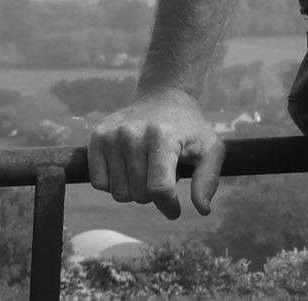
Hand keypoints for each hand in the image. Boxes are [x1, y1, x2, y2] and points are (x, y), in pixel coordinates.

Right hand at [85, 89, 224, 219]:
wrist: (164, 96)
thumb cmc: (190, 129)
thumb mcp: (210, 150)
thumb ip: (207, 180)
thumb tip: (203, 210)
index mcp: (163, 136)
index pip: (159, 188)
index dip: (168, 206)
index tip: (175, 209)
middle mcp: (133, 134)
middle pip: (139, 194)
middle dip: (153, 196)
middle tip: (161, 177)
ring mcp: (112, 135)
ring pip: (118, 193)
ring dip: (134, 191)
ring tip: (146, 171)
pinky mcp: (97, 137)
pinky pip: (99, 183)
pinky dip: (114, 185)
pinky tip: (128, 169)